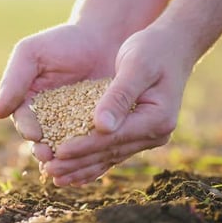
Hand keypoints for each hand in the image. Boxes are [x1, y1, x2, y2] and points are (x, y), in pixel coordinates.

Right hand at [0, 23, 118, 161]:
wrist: (102, 38)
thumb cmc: (62, 41)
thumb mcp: (31, 54)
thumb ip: (13, 80)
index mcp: (27, 102)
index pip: (23, 119)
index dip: (27, 128)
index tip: (33, 135)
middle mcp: (47, 117)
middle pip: (42, 138)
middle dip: (43, 148)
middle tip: (48, 155)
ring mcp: (72, 124)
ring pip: (65, 145)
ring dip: (64, 156)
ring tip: (68, 161)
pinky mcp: (94, 127)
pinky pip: (89, 142)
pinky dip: (88, 152)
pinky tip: (92, 158)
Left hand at [44, 26, 196, 185]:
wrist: (172, 45)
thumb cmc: (152, 49)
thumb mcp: (136, 66)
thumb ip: (119, 95)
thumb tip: (101, 126)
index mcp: (157, 118)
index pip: (113, 138)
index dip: (84, 146)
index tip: (58, 153)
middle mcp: (154, 133)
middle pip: (109, 152)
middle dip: (77, 162)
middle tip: (49, 171)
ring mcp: (147, 136)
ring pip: (109, 156)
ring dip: (81, 168)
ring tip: (55, 177)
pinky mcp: (136, 132)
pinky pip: (112, 152)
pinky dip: (92, 162)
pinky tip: (73, 173)